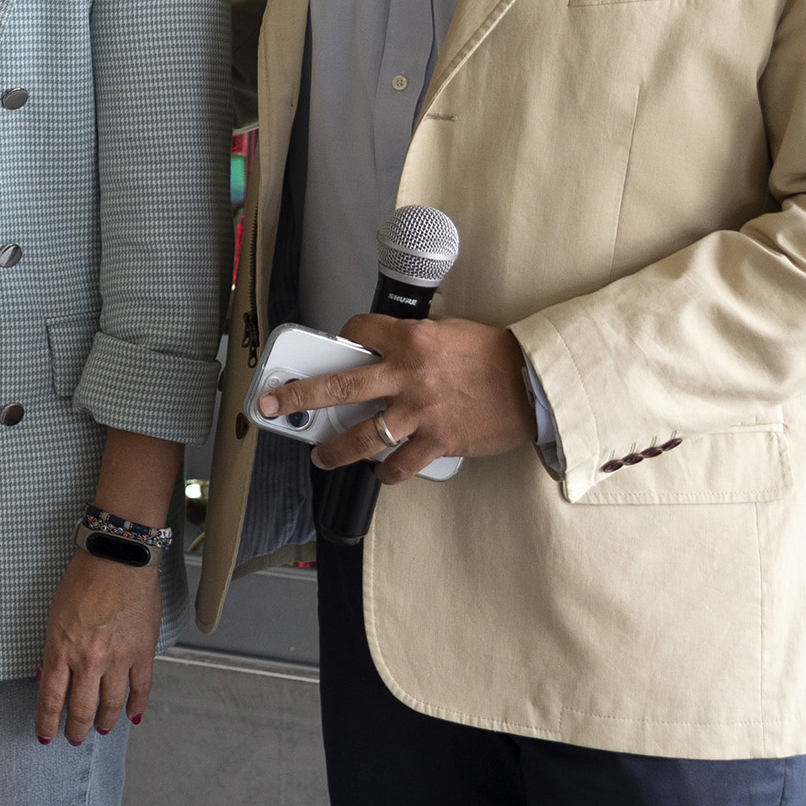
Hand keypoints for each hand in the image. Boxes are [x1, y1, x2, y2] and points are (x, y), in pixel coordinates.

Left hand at [34, 550, 160, 742]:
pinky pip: (141, 689)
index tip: (45, 735)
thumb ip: (55, 648)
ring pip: (111, 705)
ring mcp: (118, 659)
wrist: (118, 560)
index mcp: (60, 648)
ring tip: (100, 728)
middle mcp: (88, 660)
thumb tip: (49, 675)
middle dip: (76, 729)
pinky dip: (137, 707)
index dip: (47, 722)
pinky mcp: (142, 653)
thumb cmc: (83, 580)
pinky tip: (132, 717)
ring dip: (104, 721)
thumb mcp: (55, 615)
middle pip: (81, 709)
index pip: (50, 698)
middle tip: (74, 738)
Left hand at [259, 314, 536, 481]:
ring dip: (334, 450)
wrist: (536, 383)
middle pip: (337, 387)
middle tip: (269, 406)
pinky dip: (387, 472)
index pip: (357, 333)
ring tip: (321, 457)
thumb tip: (382, 352)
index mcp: (409, 340)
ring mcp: (420, 412)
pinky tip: (381, 473)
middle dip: (296, 397)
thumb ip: (411, 342)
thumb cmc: (495, 356)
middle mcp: (407, 376)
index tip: (336, 346)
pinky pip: (400, 464)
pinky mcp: (438, 441)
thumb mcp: (448, 332)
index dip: (343, 337)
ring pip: (361, 436)